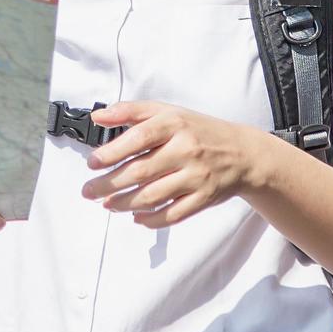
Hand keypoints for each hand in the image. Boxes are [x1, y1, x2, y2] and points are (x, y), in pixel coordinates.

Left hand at [82, 103, 278, 227]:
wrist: (243, 153)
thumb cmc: (199, 131)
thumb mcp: (168, 112)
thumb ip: (131, 112)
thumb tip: (98, 118)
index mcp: (175, 124)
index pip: (139, 137)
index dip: (112, 152)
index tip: (92, 163)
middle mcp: (187, 150)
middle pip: (141, 171)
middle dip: (109, 185)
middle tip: (89, 191)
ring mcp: (197, 177)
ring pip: (153, 196)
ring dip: (124, 204)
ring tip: (107, 205)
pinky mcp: (204, 198)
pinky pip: (172, 215)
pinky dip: (151, 219)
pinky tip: (135, 216)